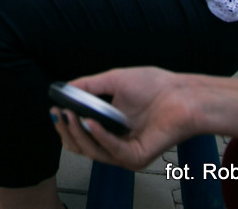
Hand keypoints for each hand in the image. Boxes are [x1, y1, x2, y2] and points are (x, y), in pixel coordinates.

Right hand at [53, 67, 194, 170]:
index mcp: (109, 128)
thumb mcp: (114, 81)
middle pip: (81, 147)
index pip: (80, 136)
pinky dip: (99, 137)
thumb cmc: (155, 86)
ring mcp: (126, 153)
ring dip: (78, 133)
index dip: (65, 125)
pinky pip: (113, 151)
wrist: (183, 93)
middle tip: (59, 113)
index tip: (54, 110)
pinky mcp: (137, 157)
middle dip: (66, 131)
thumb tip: (65, 88)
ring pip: (93, 152)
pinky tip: (90, 122)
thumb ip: (89, 86)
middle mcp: (116, 144)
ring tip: (70, 115)